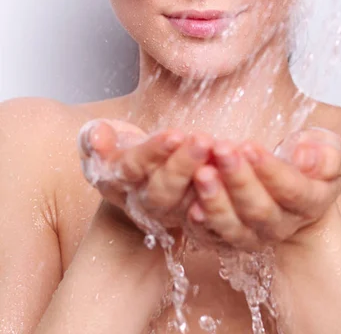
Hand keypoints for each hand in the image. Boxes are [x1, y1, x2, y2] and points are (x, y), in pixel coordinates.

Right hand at [78, 119, 212, 232]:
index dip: (154, 152)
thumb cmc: (119, 150)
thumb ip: (94, 137)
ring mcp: (171, 210)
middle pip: (164, 189)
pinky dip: (225, 192)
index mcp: (118, 181)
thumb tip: (96, 137)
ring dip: (208, 176)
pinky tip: (239, 167)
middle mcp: (144, 200)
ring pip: (189, 200)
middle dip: (184, 164)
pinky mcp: (194, 215)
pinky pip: (210, 211)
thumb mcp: (99, 140)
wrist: (136, 175)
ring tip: (222, 149)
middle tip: (203, 140)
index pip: (134, 167)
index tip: (175, 134)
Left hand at [187, 128, 340, 251]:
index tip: (250, 145)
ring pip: (233, 227)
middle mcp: (281, 225)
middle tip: (222, 149)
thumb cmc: (306, 162)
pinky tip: (190, 205)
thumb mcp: (327, 149)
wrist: (292, 192)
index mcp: (310, 201)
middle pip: (258, 209)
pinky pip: (211, 237)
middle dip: (238, 179)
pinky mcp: (225, 240)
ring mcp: (252, 236)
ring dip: (215, 200)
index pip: (292, 190)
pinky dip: (200, 223)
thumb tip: (305, 159)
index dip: (271, 170)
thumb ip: (326, 154)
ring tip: (201, 172)